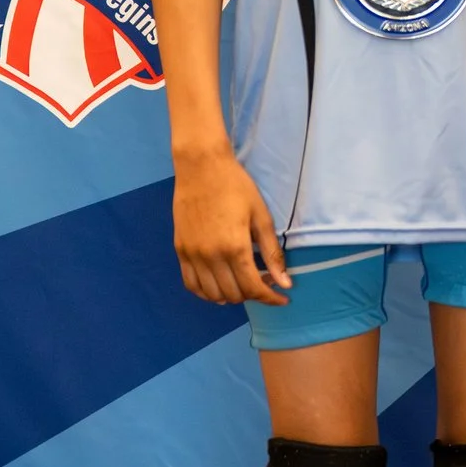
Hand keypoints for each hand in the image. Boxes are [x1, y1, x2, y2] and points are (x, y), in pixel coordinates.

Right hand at [172, 138, 290, 304]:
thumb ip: (272, 253)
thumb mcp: (261, 217)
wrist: (201, 168)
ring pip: (211, 295)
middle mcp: (210, 257)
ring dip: (231, 295)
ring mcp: (192, 255)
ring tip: (244, 282)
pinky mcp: (180, 251)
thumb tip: (285, 284)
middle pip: (233, 294)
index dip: (270, 297)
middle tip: (266, 281)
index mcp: (234, 248)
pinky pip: (191, 284)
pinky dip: (207, 291)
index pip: (253, 287)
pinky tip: (220, 283)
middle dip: (253, 294)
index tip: (282, 298)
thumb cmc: (236, 187)